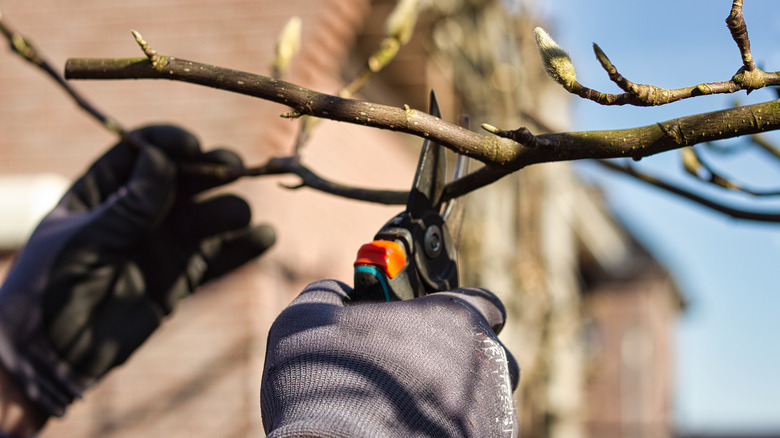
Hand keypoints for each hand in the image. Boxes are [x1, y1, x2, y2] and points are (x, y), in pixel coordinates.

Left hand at [0, 125, 274, 419]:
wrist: (52, 354)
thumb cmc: (49, 288)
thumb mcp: (83, 240)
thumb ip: (128, 205)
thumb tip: (161, 159)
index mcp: (103, 192)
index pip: (141, 152)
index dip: (168, 143)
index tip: (191, 146)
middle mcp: (139, 212)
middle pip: (184, 178)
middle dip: (211, 169)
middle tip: (232, 168)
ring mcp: (162, 244)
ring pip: (207, 216)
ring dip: (229, 210)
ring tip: (240, 217)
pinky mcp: (181, 277)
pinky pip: (217, 257)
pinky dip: (242, 248)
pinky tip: (264, 238)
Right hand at [261, 280, 518, 437]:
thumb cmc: (325, 384)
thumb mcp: (305, 319)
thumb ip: (331, 294)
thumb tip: (338, 295)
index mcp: (454, 318)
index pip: (484, 303)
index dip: (458, 312)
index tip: (431, 323)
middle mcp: (485, 362)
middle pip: (485, 354)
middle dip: (454, 360)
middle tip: (408, 370)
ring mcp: (490, 411)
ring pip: (482, 398)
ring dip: (453, 399)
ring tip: (405, 408)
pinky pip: (473, 433)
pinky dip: (446, 431)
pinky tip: (407, 433)